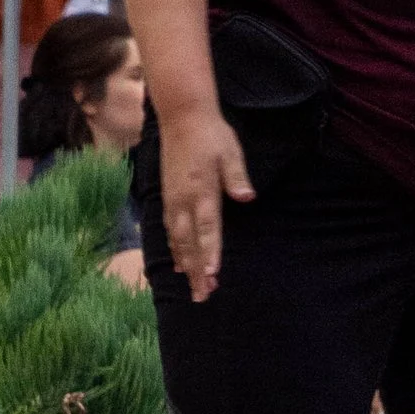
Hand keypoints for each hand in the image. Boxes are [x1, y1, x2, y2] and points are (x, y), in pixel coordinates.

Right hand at [158, 102, 253, 302]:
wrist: (182, 118)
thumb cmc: (212, 135)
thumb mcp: (230, 152)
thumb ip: (236, 177)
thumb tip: (246, 197)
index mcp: (202, 190)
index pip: (208, 229)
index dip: (210, 253)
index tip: (212, 275)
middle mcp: (184, 200)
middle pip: (190, 243)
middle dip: (198, 271)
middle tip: (204, 296)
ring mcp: (173, 200)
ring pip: (178, 240)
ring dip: (186, 265)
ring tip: (193, 287)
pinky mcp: (168, 197)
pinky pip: (170, 230)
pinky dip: (174, 249)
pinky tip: (179, 263)